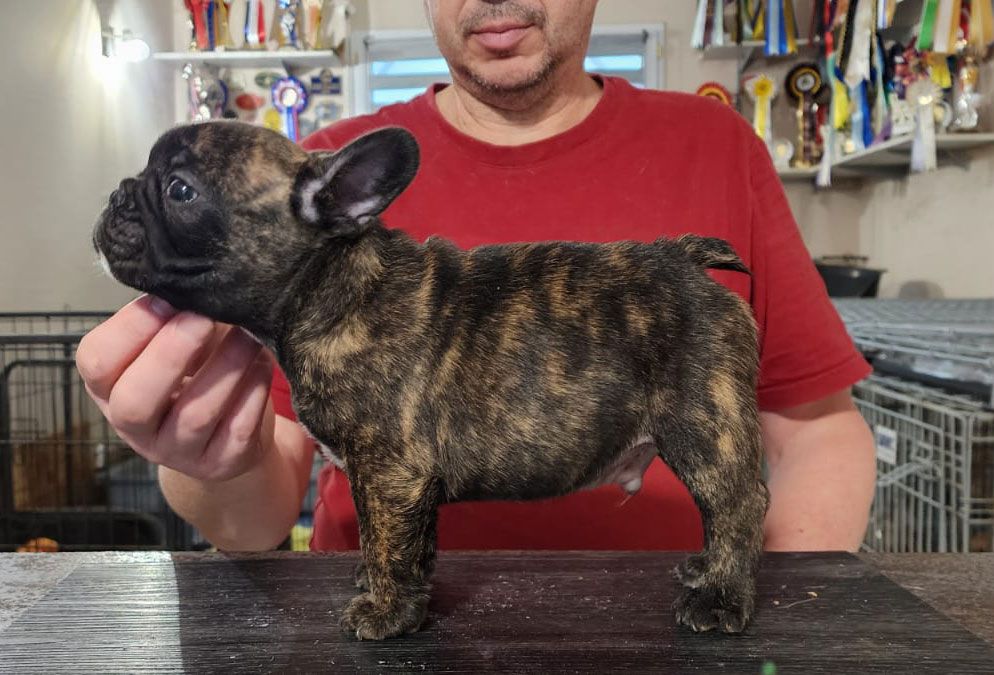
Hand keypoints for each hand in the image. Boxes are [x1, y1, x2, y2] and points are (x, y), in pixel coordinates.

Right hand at [77, 294, 275, 482]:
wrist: (231, 435)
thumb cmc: (198, 373)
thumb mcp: (177, 344)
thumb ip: (176, 316)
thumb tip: (194, 279)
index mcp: (111, 389)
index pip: (96, 363)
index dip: (130, 328)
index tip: (167, 297)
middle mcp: (136, 428)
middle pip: (135, 401)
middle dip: (170, 354)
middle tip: (203, 317)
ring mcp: (179, 452)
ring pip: (196, 414)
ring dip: (226, 367)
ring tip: (249, 334)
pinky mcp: (222, 463)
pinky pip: (237, 429)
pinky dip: (254, 391)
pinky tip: (265, 363)